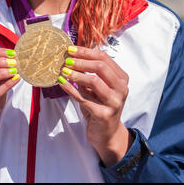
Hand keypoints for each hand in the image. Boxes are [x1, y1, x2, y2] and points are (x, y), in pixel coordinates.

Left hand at [58, 45, 132, 165]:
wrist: (107, 135)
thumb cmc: (100, 106)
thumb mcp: (99, 87)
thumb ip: (91, 73)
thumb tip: (72, 55)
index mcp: (121, 78)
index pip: (104, 58)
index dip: (86, 52)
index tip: (70, 49)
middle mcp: (121, 89)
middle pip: (101, 67)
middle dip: (81, 61)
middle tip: (66, 60)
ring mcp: (114, 102)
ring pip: (94, 81)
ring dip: (76, 74)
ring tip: (63, 71)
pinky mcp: (103, 115)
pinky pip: (83, 98)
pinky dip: (71, 89)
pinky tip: (62, 83)